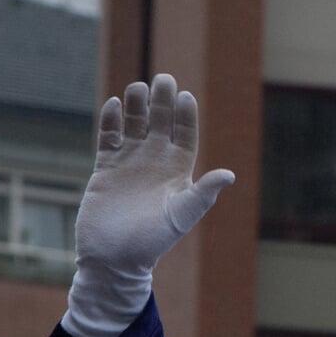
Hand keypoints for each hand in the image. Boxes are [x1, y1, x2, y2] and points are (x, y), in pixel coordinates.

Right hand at [63, 73, 235, 336]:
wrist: (114, 258)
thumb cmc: (152, 242)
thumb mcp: (181, 216)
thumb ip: (203, 194)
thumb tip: (229, 175)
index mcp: (177, 172)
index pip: (185, 135)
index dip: (186, 116)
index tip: (186, 97)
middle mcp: (155, 163)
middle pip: (160, 123)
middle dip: (162, 102)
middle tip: (163, 78)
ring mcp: (130, 163)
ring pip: (134, 125)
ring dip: (137, 106)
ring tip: (139, 88)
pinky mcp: (106, 168)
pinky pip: (109, 138)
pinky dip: (111, 121)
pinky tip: (115, 106)